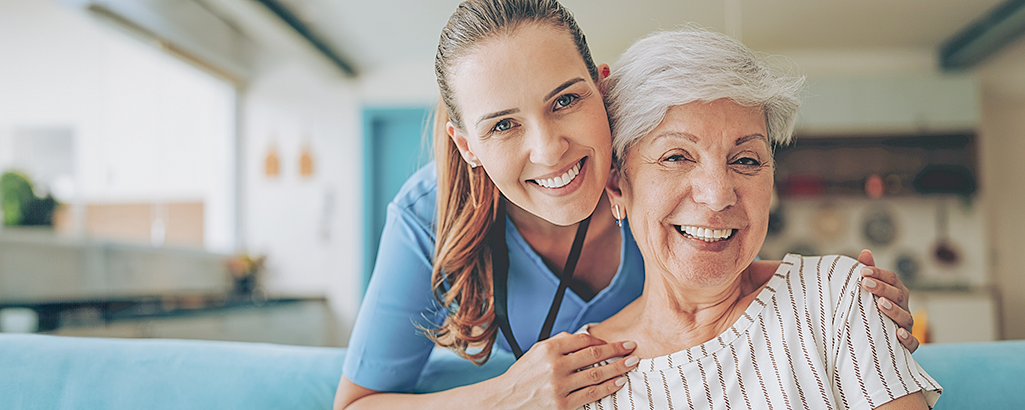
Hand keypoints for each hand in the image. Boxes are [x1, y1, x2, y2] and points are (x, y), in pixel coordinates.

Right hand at [493, 332, 638, 409]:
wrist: (505, 401)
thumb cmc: (523, 376)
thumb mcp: (536, 352)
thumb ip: (559, 342)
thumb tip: (585, 338)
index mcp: (548, 349)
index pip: (583, 340)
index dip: (603, 340)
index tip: (615, 342)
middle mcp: (554, 366)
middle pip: (594, 355)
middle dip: (617, 350)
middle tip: (632, 347)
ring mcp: (559, 386)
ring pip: (596, 374)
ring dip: (618, 368)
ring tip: (631, 363)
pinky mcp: (563, 405)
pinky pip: (592, 394)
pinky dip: (608, 387)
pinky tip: (618, 382)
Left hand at [858, 249, 919, 352]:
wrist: (876, 341)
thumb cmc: (873, 312)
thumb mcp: (870, 292)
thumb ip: (869, 273)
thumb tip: (865, 252)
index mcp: (896, 293)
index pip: (892, 279)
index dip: (878, 274)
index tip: (862, 271)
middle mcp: (903, 307)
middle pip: (898, 295)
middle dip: (882, 288)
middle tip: (865, 283)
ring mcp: (906, 326)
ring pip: (905, 317)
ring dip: (893, 310)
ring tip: (880, 304)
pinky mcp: (908, 345)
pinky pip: (912, 343)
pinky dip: (907, 339)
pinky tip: (898, 333)